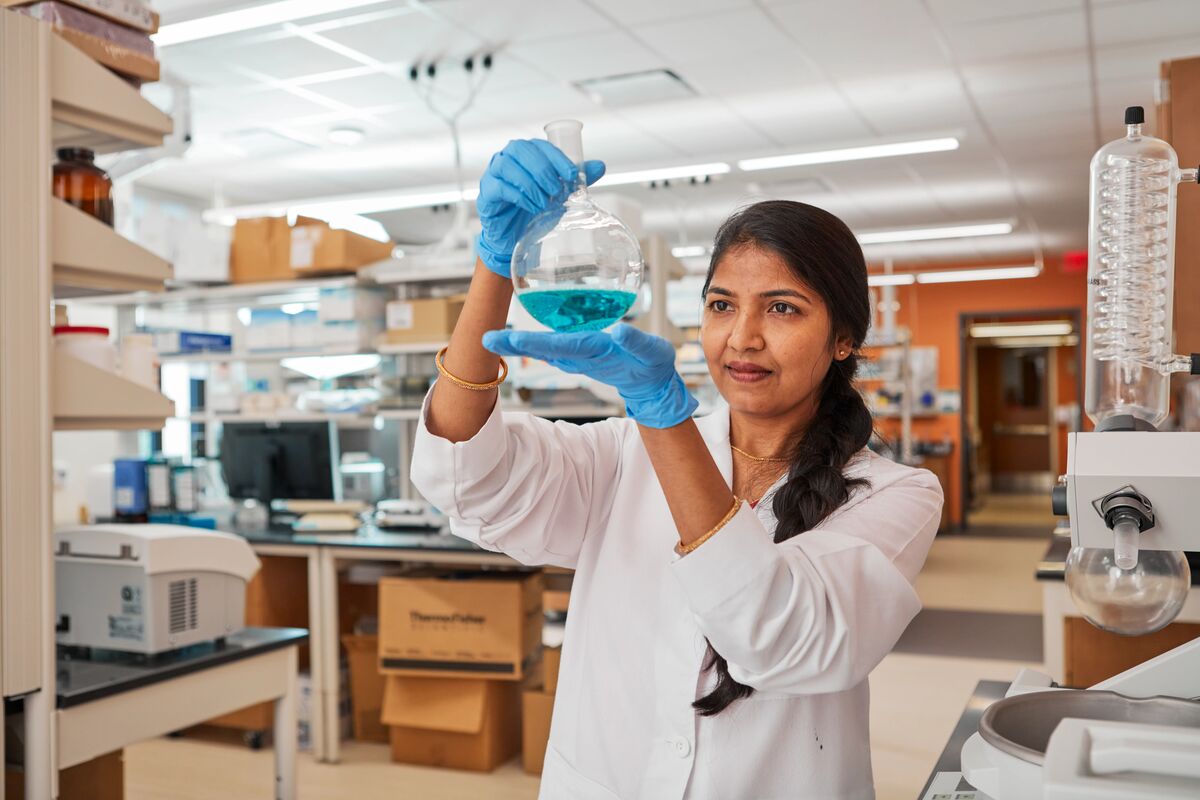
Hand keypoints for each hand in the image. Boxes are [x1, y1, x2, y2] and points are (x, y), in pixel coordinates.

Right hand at [476, 139, 605, 276]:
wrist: (516, 236)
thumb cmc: (535, 209)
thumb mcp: (559, 194)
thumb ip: (575, 179)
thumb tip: (600, 165)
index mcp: (526, 153)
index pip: (540, 145)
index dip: (557, 157)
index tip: (572, 174)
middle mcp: (507, 158)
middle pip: (520, 149)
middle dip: (542, 169)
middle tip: (556, 189)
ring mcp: (493, 174)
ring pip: (506, 165)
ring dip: (530, 183)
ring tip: (544, 201)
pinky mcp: (486, 193)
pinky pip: (498, 187)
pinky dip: (518, 196)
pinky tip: (531, 207)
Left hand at [482, 323, 697, 428]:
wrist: (652, 385)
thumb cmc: (655, 365)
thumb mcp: (653, 352)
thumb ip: (638, 342)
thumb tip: (620, 331)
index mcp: (597, 351)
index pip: (561, 345)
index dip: (536, 343)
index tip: (511, 339)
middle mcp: (582, 355)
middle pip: (544, 349)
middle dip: (515, 345)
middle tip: (486, 339)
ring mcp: (579, 358)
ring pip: (545, 349)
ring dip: (519, 346)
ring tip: (493, 340)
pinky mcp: (581, 356)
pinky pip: (553, 349)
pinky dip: (533, 345)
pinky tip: (516, 342)